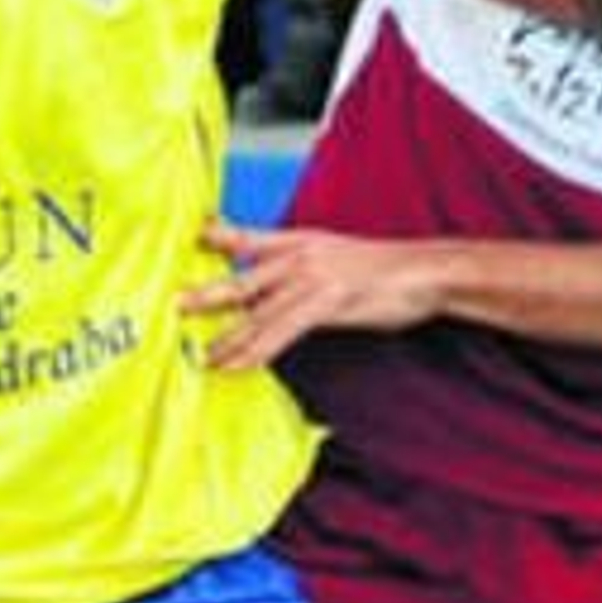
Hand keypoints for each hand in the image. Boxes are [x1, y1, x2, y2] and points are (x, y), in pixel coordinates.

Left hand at [181, 218, 443, 367]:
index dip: (216, 237)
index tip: (188, 241)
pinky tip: (237, 365)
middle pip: (242, 277)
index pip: (248, 237)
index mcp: (302, 240)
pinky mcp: (326, 303)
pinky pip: (281, 332)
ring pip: (258, 312)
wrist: (427, 272)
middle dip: (206, 295)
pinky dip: (256, 351)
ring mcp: (312, 279)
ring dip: (227, 338)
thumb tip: (282, 289)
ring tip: (203, 356)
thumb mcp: (339, 257)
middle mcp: (300, 256)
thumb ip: (307, 270)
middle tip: (174, 307)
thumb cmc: (389, 270)